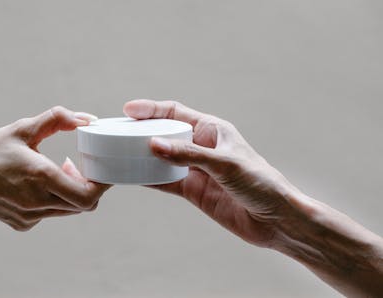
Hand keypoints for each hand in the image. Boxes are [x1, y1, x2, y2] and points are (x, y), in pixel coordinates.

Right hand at [0, 106, 108, 230]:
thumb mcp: (22, 129)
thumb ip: (57, 119)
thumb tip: (86, 119)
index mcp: (41, 177)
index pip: (89, 195)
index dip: (102, 184)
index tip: (101, 168)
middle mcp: (38, 202)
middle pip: (83, 204)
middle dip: (88, 185)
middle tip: (75, 166)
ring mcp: (31, 216)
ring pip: (68, 210)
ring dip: (71, 191)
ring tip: (56, 170)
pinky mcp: (23, 223)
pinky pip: (50, 214)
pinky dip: (54, 200)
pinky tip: (37, 185)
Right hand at [123, 99, 305, 246]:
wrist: (276, 220)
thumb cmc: (261, 183)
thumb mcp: (225, 164)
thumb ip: (189, 155)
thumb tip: (153, 145)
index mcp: (212, 130)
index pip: (176, 113)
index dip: (152, 110)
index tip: (128, 111)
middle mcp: (201, 147)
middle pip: (165, 134)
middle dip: (142, 132)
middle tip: (118, 134)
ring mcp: (196, 170)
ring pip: (162, 158)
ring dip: (142, 156)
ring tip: (119, 154)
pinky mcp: (194, 191)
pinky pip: (165, 181)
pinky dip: (149, 179)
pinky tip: (133, 177)